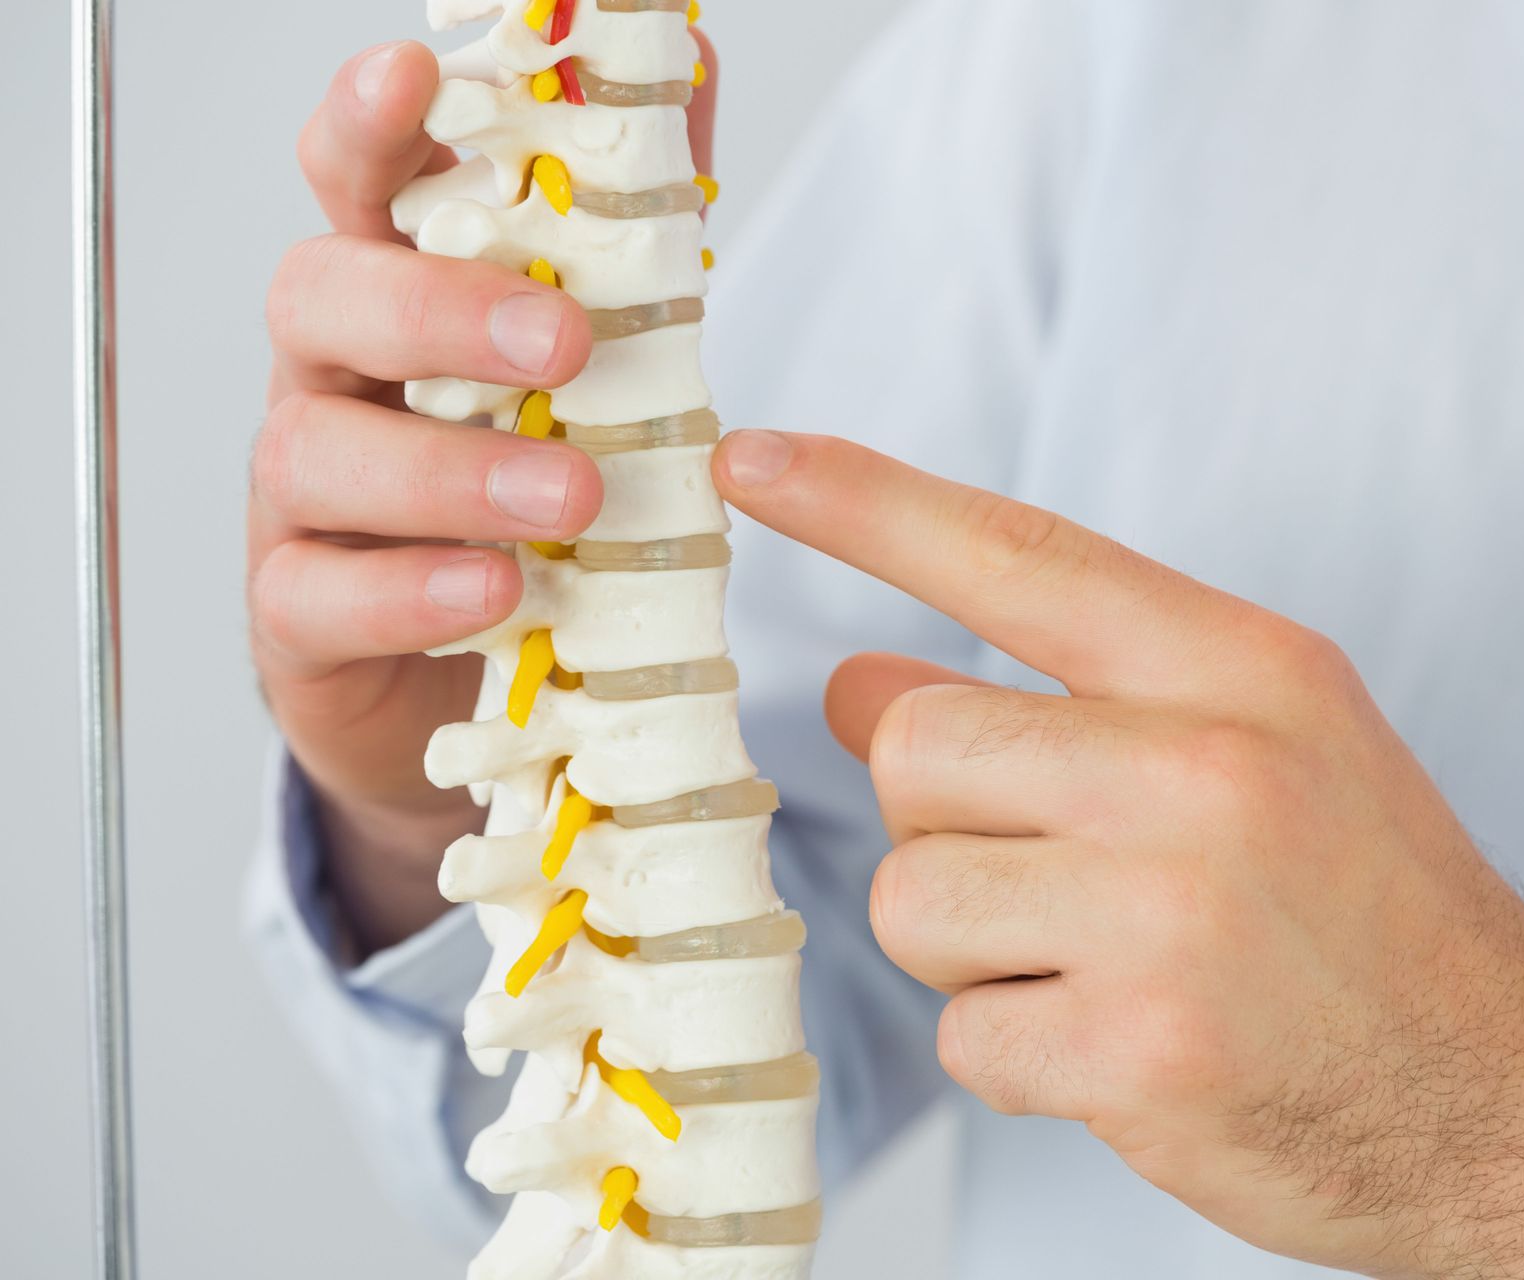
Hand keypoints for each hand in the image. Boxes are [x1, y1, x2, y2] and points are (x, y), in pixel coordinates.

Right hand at [249, 38, 715, 953]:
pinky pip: (320, 595)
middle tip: (561, 344)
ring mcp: (306, 499)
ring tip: (568, 499)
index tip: (412, 74)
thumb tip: (686, 71)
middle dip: (437, 310)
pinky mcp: (303, 614)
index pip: (356, 189)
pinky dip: (410, 594)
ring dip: (449, 470)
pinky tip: (492, 592)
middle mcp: (334, 381)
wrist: (471, 673)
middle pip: (320, 299)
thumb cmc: (528, 490)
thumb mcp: (599, 360)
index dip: (369, 128)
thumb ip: (631, 226)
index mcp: (399, 300)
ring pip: (316, 450)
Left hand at [714, 431, 1523, 1279]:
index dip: (867, 502)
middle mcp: (1207, 769)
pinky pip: (961, 1035)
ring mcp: (1172, 913)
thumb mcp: (1258, 756)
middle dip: (946, 822)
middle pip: (916, 750)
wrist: (1519, 1102)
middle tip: (1053, 873)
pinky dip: (1017, 1051)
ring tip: (1100, 963)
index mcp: (1243, 670)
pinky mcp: (1139, 1052)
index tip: (752, 463)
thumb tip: (858, 681)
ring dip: (973, 946)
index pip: (1016, 554)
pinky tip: (1122, 1046)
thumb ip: (1066, 704)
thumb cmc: (1376, 915)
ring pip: (912, 896)